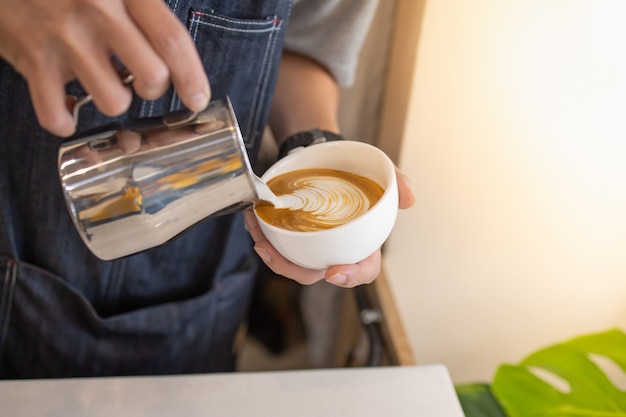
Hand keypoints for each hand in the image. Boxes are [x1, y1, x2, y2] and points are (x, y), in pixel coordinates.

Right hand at [0, 0, 210, 136]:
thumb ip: (145, 8)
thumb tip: (176, 50)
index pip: (172, 40)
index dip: (191, 76)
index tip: (197, 98)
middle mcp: (97, 12)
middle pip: (152, 76)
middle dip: (154, 89)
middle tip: (143, 81)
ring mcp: (64, 37)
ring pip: (113, 100)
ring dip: (113, 101)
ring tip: (102, 82)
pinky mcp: (31, 58)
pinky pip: (54, 113)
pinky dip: (63, 121)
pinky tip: (67, 107)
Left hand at [244, 166, 414, 287]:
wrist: (332, 155)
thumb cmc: (359, 172)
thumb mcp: (383, 174)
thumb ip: (397, 184)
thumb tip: (408, 198)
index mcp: (362, 243)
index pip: (363, 270)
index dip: (351, 276)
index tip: (333, 272)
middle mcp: (335, 248)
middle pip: (316, 272)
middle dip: (293, 269)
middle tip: (274, 253)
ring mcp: (312, 242)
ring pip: (293, 262)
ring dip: (272, 255)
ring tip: (258, 238)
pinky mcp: (293, 232)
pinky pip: (278, 242)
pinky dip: (263, 233)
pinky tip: (254, 219)